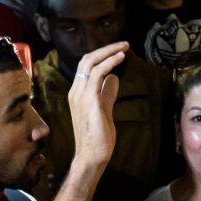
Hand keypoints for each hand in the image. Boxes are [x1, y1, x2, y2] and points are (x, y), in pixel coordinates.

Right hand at [67, 42, 126, 170]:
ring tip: (125, 48)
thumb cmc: (98, 137)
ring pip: (91, 62)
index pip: (85, 66)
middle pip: (86, 59)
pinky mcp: (89, 100)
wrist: (91, 156)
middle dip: (105, 48)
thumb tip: (114, 78)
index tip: (118, 50)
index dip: (101, 55)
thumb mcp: (104, 110)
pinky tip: (120, 58)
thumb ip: (107, 94)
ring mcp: (80, 95)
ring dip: (109, 51)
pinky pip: (97, 73)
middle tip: (123, 44)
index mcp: (77, 93)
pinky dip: (109, 62)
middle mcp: (75, 91)